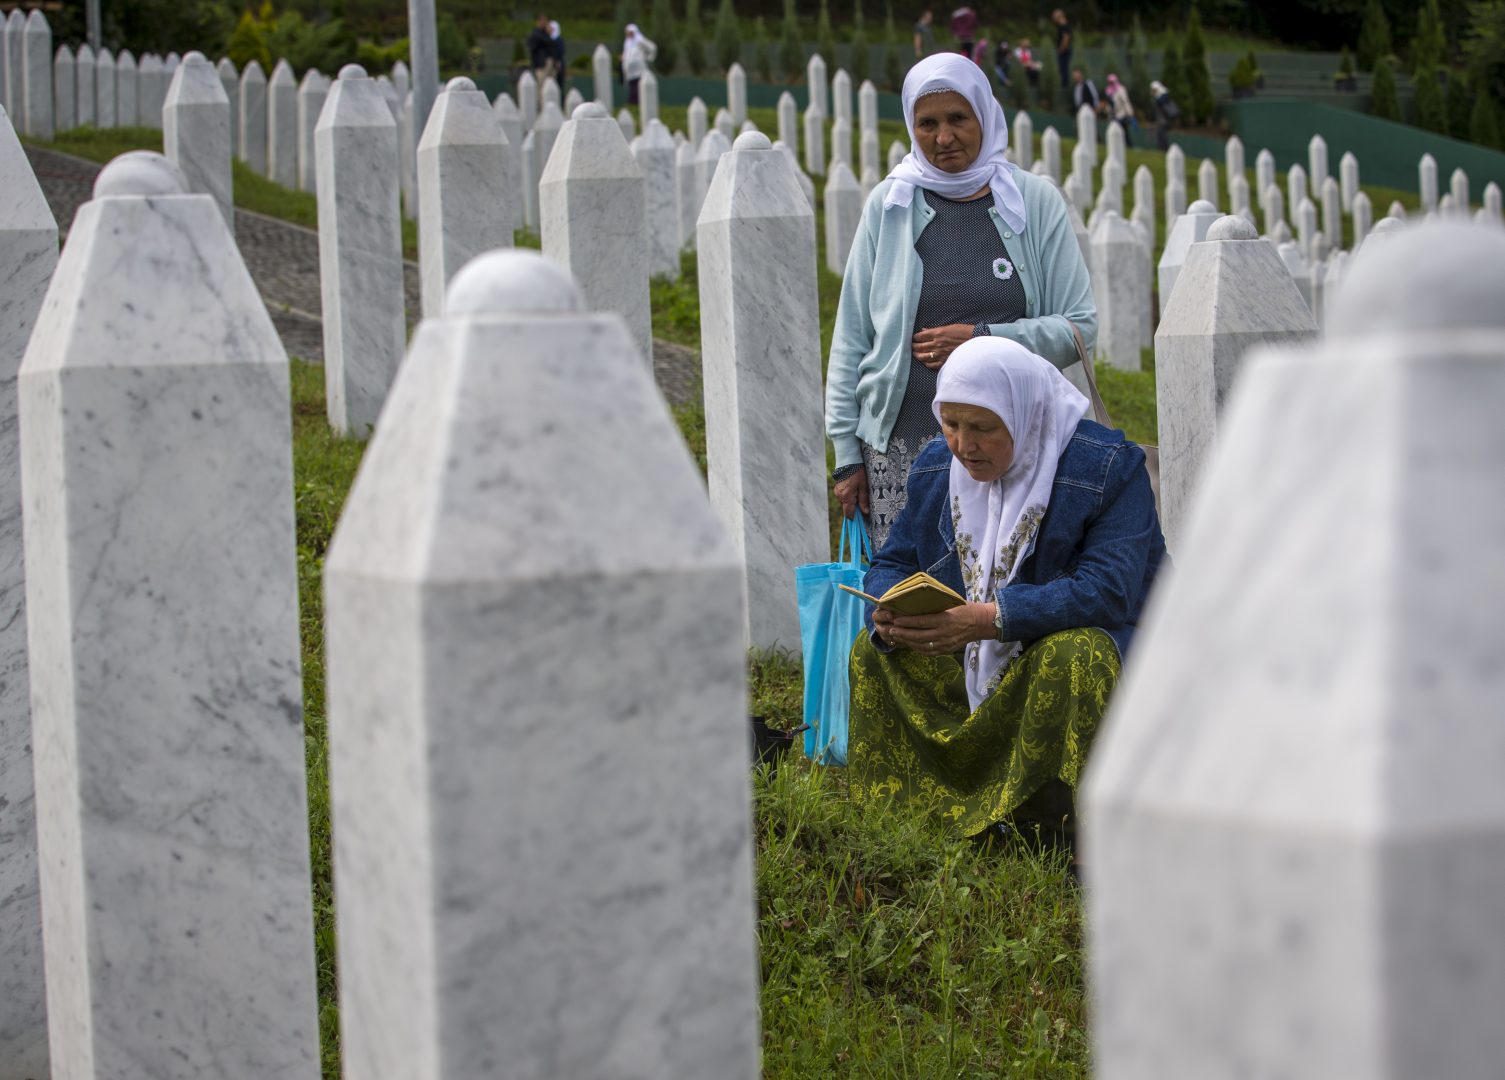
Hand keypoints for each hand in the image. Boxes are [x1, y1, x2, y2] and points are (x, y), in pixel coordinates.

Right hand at [834, 466, 869, 517]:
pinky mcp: (837, 488)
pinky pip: (842, 497)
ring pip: (844, 502)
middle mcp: (839, 496)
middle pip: (846, 508)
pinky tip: (853, 490)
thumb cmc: (858, 473)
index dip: (854, 517)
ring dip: (851, 502)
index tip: (861, 517)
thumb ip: (863, 500)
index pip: (848, 513)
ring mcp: (837, 492)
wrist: (849, 461)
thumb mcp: (864, 486)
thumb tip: (865, 512)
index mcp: (846, 497)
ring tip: (858, 493)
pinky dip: (848, 497)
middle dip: (854, 508)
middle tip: (862, 502)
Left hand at [874, 602, 996, 653]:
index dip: (907, 621)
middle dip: (903, 633)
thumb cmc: (964, 608)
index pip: (921, 621)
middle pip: (918, 635)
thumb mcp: (950, 603)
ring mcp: (945, 643)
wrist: (980, 623)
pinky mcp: (946, 650)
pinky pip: (928, 651)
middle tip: (890, 630)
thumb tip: (915, 602)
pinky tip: (908, 644)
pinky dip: (916, 648)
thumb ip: (934, 606)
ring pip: (921, 645)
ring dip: (907, 642)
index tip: (895, 619)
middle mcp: (944, 633)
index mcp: (944, 619)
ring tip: (896, 637)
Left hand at [912, 324, 974, 369]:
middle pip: (919, 346)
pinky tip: (925, 361)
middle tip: (911, 346)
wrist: (976, 341)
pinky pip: (931, 364)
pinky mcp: (944, 361)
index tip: (913, 338)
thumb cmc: (964, 332)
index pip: (920, 336)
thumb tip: (924, 331)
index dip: (914, 337)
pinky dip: (926, 363)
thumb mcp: (949, 327)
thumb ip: (935, 330)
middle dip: (913, 346)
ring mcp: (940, 353)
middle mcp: (937, 344)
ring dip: (917, 355)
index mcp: (938, 333)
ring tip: (915, 354)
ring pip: (923, 356)